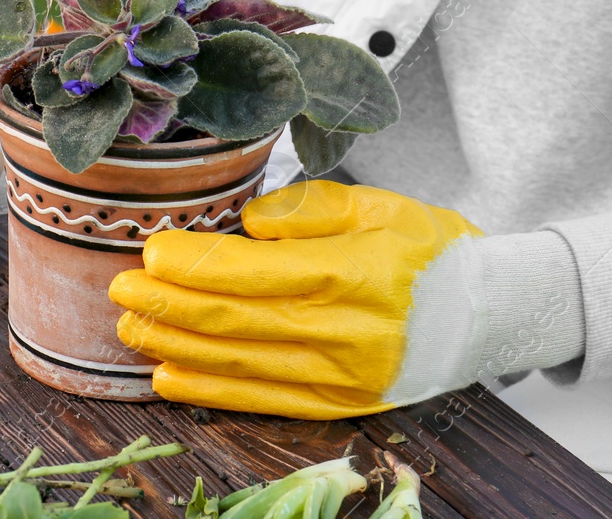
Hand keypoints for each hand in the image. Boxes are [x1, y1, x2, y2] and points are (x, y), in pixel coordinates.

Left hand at [108, 180, 482, 419]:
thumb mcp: (379, 204)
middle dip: (168, 305)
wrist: (492, 313)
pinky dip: (211, 391)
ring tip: (130, 329)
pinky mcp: (341, 405)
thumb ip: (309, 208)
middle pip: (236, 321)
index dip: (195, 265)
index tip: (151, 251)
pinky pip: (263, 400)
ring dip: (176, 347)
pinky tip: (169, 376)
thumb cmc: (429, 251)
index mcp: (353, 273)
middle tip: (119, 290)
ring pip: (240, 364)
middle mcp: (346, 332)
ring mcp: (342, 377)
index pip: (253, 272)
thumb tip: (247, 223)